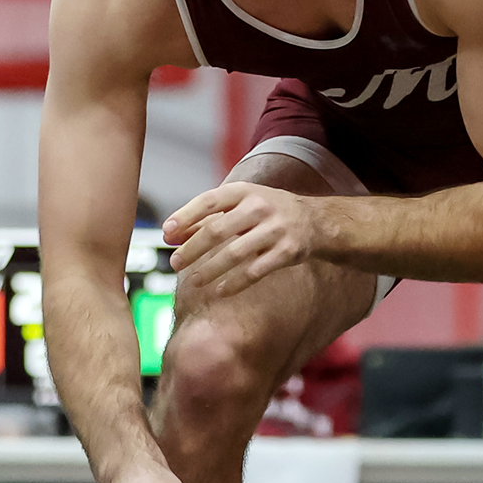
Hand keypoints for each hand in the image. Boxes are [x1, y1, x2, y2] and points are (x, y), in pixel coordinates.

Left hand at [163, 183, 317, 297]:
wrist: (316, 221)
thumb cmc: (267, 212)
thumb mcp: (240, 204)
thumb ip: (206, 217)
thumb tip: (169, 234)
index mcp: (244, 191)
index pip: (208, 201)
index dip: (185, 216)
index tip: (166, 232)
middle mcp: (260, 207)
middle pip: (217, 230)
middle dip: (192, 249)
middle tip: (174, 263)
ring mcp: (275, 229)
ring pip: (235, 253)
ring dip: (210, 269)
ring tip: (193, 281)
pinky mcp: (287, 252)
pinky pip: (255, 271)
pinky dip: (234, 283)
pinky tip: (219, 291)